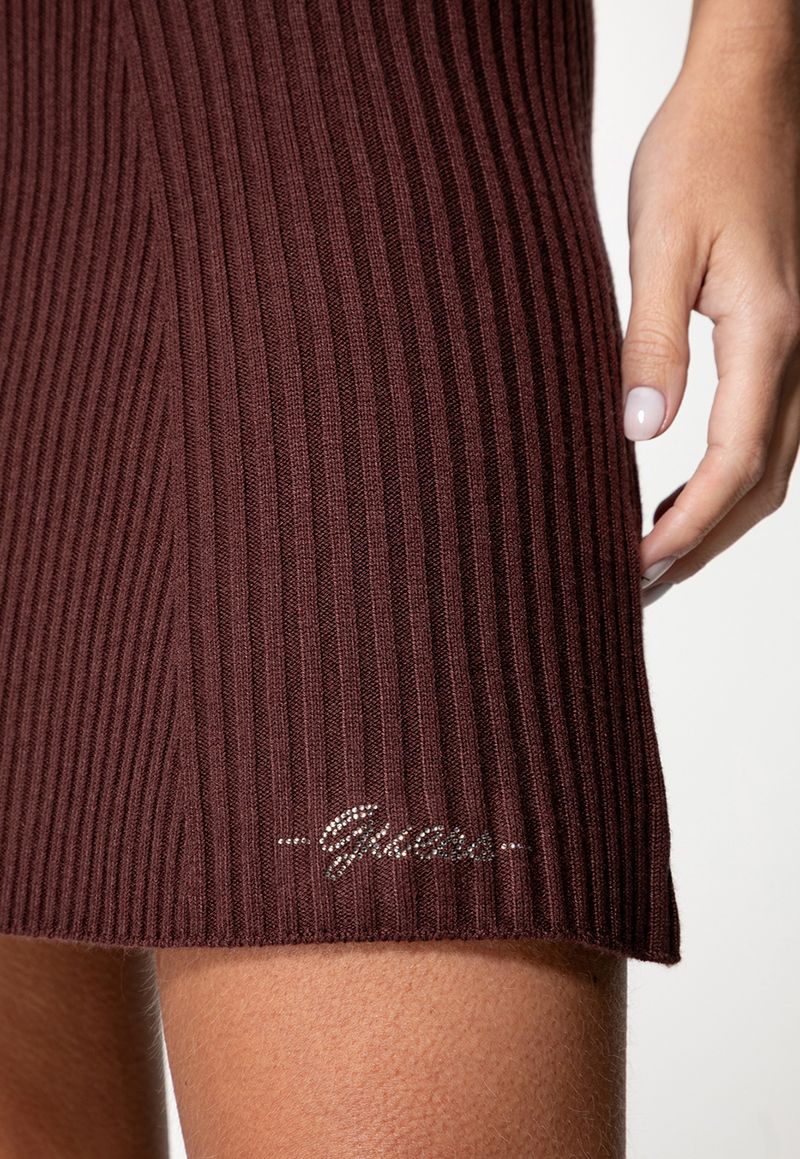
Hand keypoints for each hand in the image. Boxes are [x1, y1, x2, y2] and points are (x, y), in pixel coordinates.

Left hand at [620, 34, 799, 601]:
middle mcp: (795, 354)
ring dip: (718, 519)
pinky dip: (729, 480)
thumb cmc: (702, 156)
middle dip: (703, 543)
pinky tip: (684, 490)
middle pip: (761, 485)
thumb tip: (639, 435)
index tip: (636, 565)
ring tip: (659, 555)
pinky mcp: (780, 339)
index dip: (684, 527)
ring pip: (771, 465)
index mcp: (766, 337)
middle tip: (642, 584)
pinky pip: (768, 432)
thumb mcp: (659, 246)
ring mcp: (796, 349)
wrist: (746, 98)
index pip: (731, 466)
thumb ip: (650, 342)